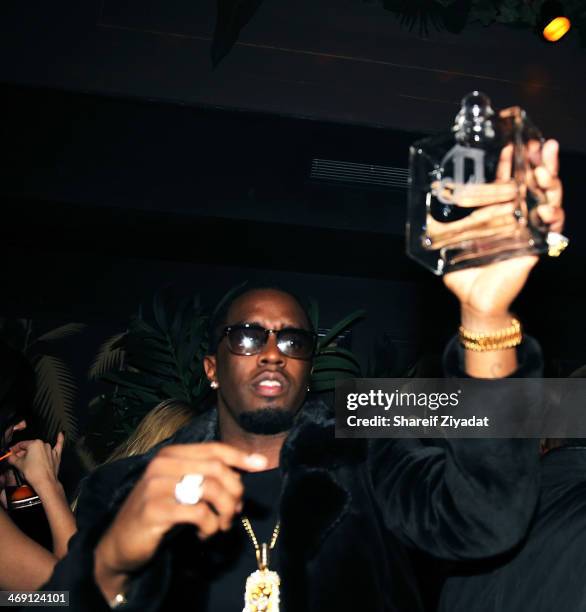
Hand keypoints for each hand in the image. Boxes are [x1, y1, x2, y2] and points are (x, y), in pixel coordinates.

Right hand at [7, 433, 64, 489]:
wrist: (45, 482)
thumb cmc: (33, 473)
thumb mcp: (19, 464)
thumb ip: (13, 458)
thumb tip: (11, 456)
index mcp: (35, 444)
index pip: (22, 444)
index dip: (15, 449)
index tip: (11, 453)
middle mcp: (44, 444)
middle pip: (30, 447)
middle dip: (23, 452)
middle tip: (17, 459)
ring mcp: (51, 450)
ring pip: (40, 449)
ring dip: (34, 453)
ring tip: (28, 460)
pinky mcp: (57, 455)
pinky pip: (59, 445)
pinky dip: (60, 439)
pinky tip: (61, 434)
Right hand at [94, 442, 266, 598]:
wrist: (121, 544)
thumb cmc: (159, 513)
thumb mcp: (183, 489)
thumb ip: (208, 477)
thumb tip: (250, 468)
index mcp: (171, 454)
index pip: (214, 449)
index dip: (240, 456)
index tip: (261, 464)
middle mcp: (163, 464)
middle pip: (217, 469)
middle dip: (234, 492)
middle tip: (234, 513)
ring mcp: (156, 486)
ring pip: (211, 490)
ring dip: (225, 513)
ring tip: (221, 527)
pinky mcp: (154, 509)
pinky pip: (199, 513)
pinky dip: (210, 527)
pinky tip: (204, 535)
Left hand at [443, 139, 563, 327]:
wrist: (474, 299)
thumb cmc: (464, 271)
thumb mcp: (447, 243)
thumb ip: (437, 226)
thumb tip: (419, 207)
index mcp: (498, 214)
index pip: (509, 181)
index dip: (513, 161)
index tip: (513, 141)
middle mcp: (517, 219)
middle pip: (534, 185)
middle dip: (541, 164)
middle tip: (541, 147)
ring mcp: (528, 232)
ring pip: (548, 202)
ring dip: (550, 185)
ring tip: (544, 172)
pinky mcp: (534, 249)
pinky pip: (551, 231)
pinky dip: (552, 218)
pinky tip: (546, 209)